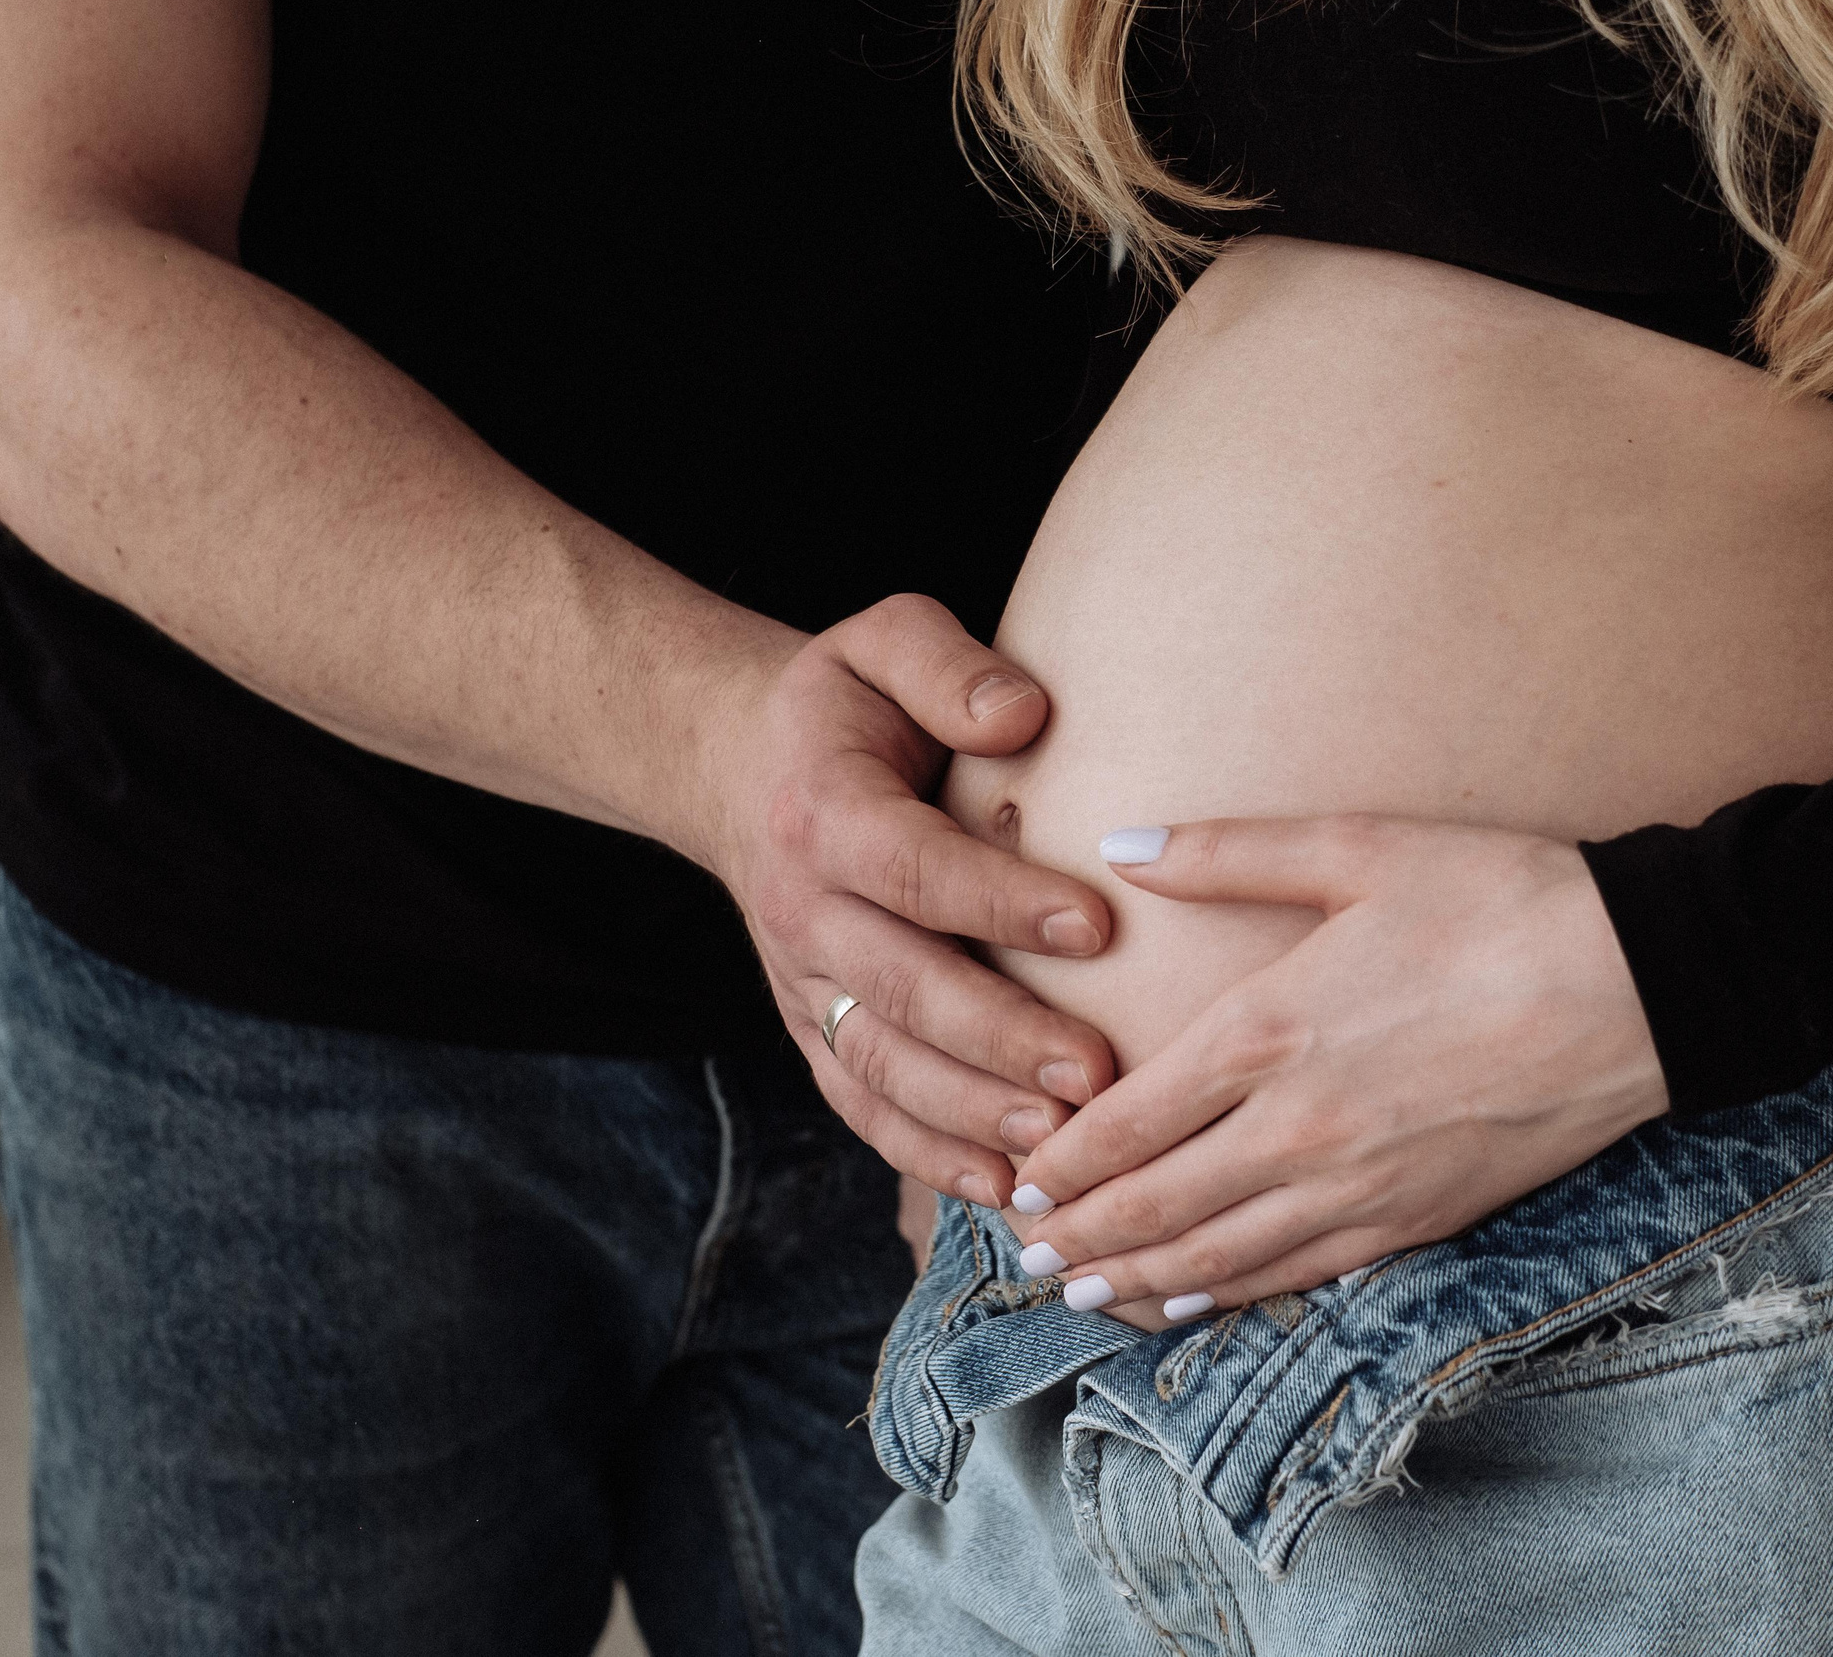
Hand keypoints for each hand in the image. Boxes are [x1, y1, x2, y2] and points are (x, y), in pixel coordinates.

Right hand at [692, 595, 1117, 1207]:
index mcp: (824, 811)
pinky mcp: (814, 1032)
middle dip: (999, 1036)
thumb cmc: (847, 704)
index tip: (1096, 926)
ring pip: (882, 1064)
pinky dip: (928, 1156)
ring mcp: (803, 984)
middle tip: (1095, 1073)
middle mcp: (801, 910)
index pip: (914, 865)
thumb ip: (949, 667)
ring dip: (969, 1113)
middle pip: (902, 986)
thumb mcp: (884, 642)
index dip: (999, 900)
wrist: (736, 768)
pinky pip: (865, 1107)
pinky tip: (1004, 1191)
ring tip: (1058, 1144)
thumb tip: (1025, 716)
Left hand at [1002, 816, 1667, 1324]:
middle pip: (1154, 1203)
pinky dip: (1229, 1296)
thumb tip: (1120, 845)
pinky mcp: (1418, 1220)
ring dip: (1137, 1279)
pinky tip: (1190, 1304)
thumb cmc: (1504, 900)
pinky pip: (1299, 1275)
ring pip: (1217, 1255)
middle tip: (1023, 1255)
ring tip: (1079, 1294)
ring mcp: (1359, 1185)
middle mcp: (1297, 1126)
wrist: (1647, 984)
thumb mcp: (1360, 845)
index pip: (1127, 1119)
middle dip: (1080, 1237)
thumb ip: (1228, 851)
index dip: (1061, 1162)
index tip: (1016, 1181)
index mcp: (1268, 1029)